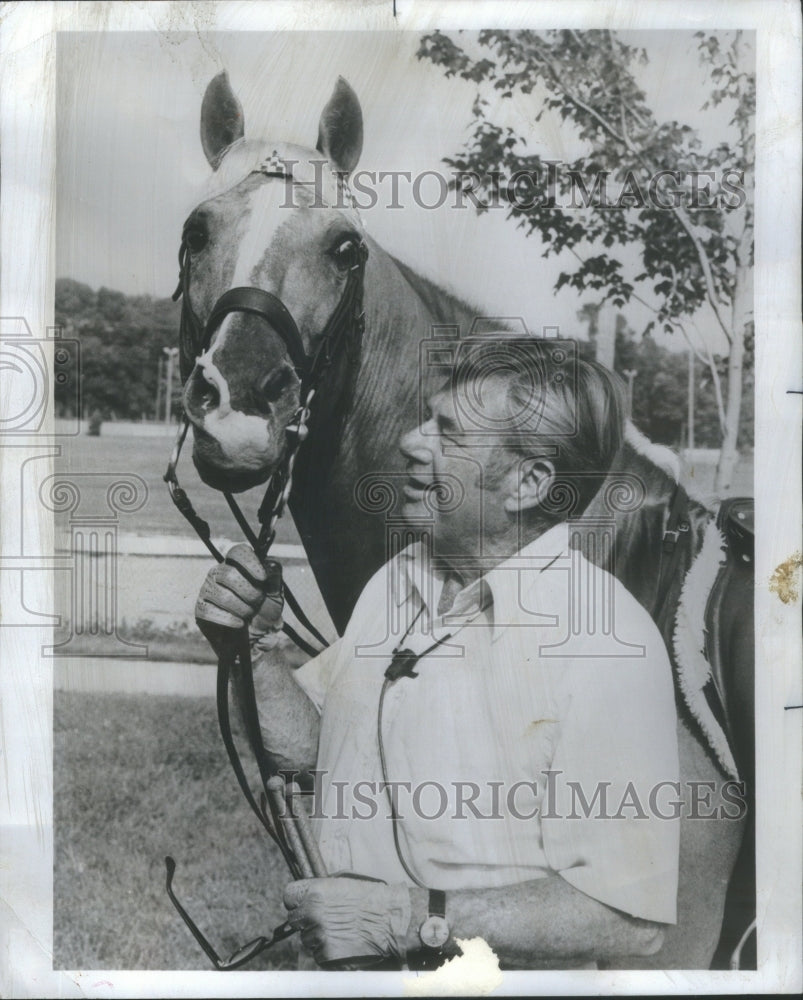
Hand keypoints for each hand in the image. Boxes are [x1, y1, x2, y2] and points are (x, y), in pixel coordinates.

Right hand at [195, 543, 282, 658]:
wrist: (255, 639)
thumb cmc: (263, 612)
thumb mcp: (275, 595)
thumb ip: (274, 579)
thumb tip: (272, 566)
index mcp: (236, 565)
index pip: (237, 552)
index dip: (250, 563)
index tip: (262, 578)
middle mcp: (218, 574)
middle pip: (229, 574)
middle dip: (249, 592)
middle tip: (257, 601)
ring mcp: (208, 590)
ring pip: (222, 595)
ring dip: (242, 608)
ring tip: (248, 614)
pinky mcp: (201, 609)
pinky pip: (211, 612)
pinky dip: (230, 620)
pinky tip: (239, 623)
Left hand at [283, 876, 410, 967]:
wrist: (390, 920)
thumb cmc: (370, 898)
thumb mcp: (342, 883)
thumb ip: (320, 890)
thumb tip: (306, 897)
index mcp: (315, 892)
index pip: (289, 897)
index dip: (297, 900)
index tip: (303, 904)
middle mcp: (312, 914)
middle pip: (295, 920)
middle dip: (306, 920)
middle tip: (326, 919)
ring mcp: (318, 937)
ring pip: (307, 939)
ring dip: (318, 937)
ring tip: (340, 931)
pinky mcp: (326, 956)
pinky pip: (319, 954)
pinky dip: (328, 951)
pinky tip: (344, 942)